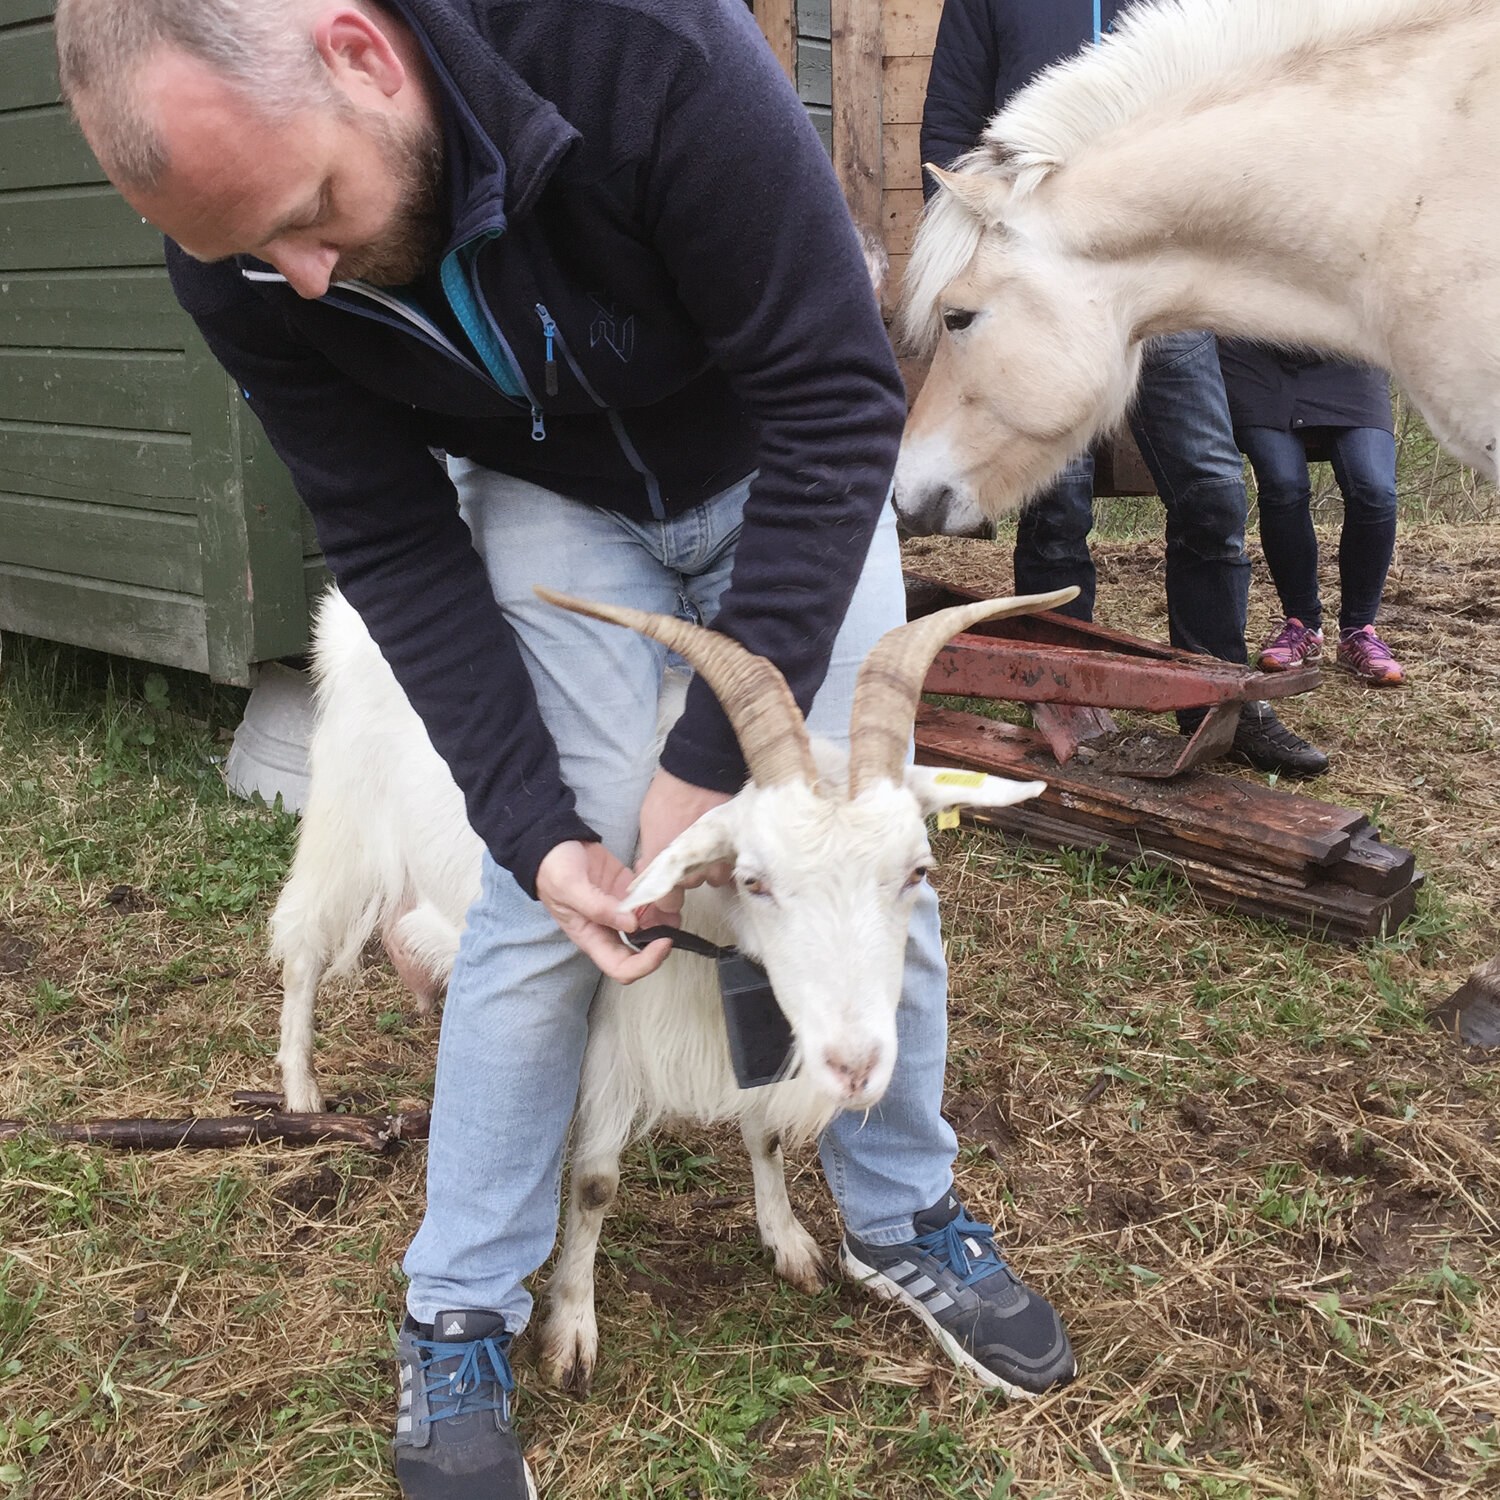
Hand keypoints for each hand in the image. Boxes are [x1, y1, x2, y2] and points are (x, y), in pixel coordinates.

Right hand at [535, 839, 675, 981]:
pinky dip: (660, 893)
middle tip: (674, 917)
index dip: (646, 963)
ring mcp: (620, 910)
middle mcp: (608, 929)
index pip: (621, 968)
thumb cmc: (552, 868)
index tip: (664, 941)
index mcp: (591, 937)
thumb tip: (631, 925)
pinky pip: (650, 900)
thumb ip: (598, 908)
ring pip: (651, 926)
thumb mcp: (570, 887)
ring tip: (672, 895)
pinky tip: (658, 878)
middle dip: (662, 939)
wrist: (552, 842)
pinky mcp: (627, 891)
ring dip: (666, 916)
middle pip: (641, 951)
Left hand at [635, 768, 734, 914]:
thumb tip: (648, 869)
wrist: (700, 771)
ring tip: (707, 843)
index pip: (667, 902)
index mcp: (667, 867)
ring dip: (710, 865)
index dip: (667, 898)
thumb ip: (651, 852)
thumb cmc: (669, 794)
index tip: (666, 888)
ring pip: (714, 876)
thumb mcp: (650, 822)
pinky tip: (722, 840)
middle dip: (689, 873)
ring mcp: (717, 862)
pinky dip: (727, 856)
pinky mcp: (736, 850)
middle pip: (692, 886)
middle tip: (687, 852)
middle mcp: (693, 871)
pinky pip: (731, 863)